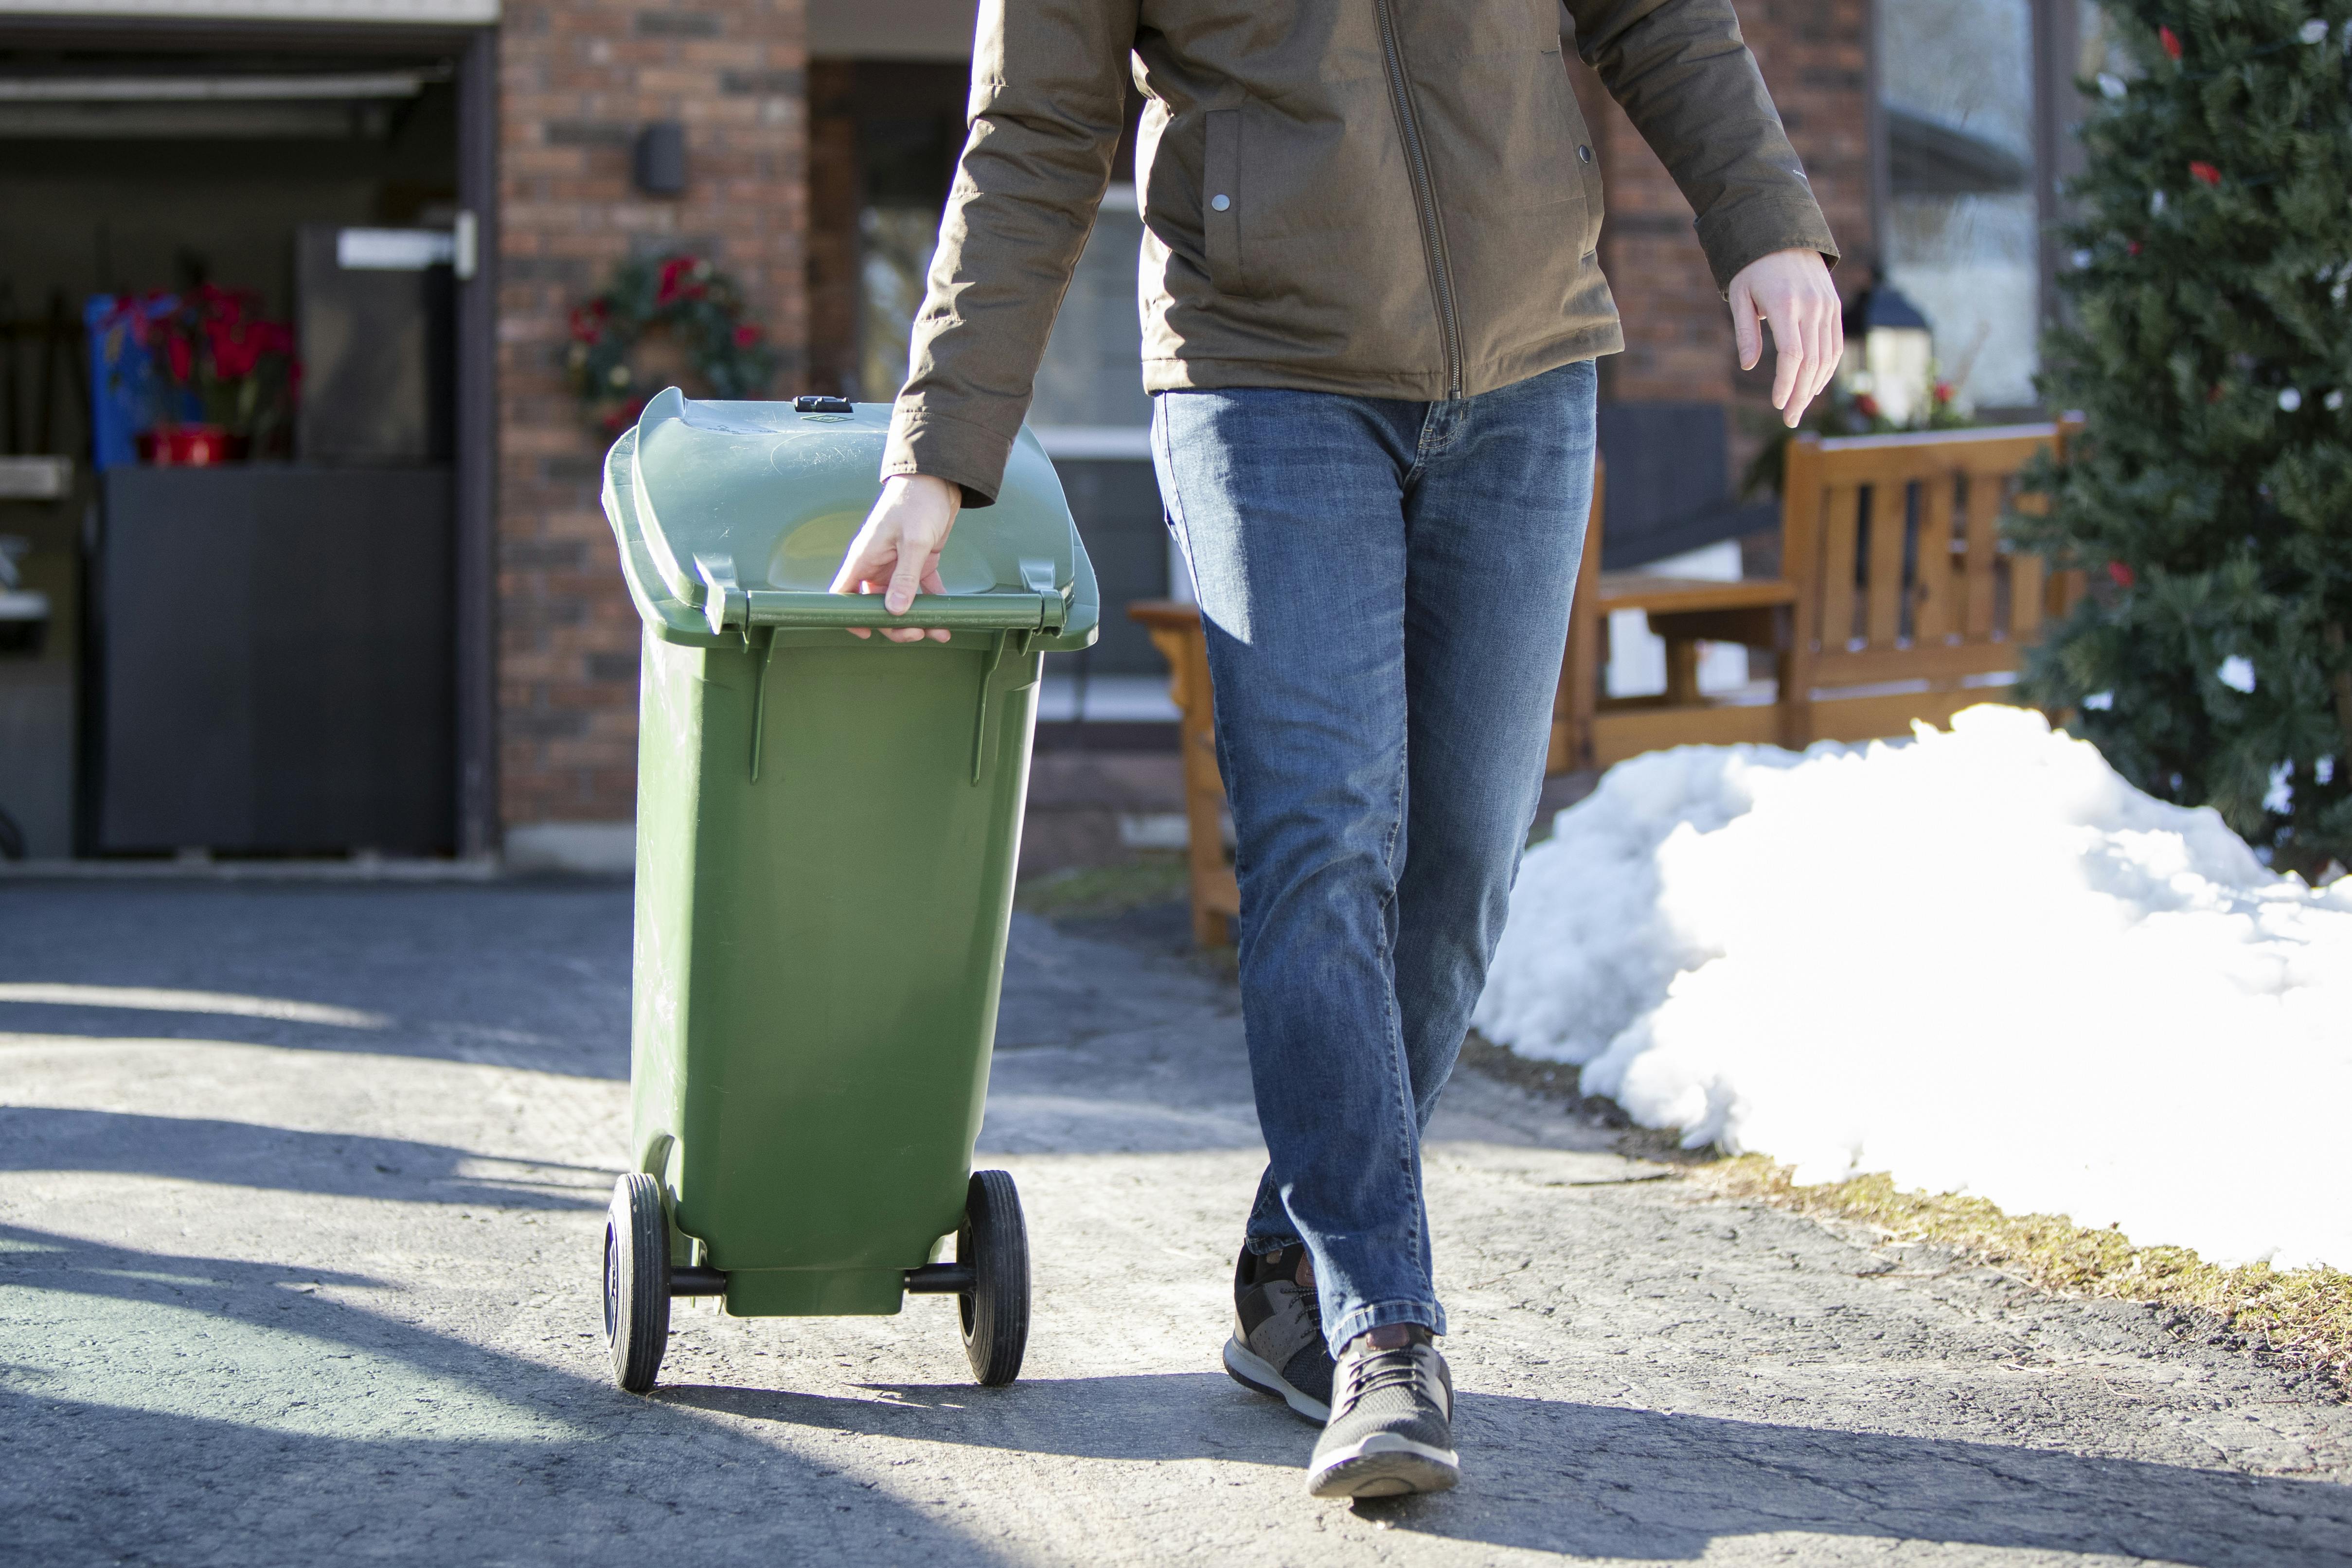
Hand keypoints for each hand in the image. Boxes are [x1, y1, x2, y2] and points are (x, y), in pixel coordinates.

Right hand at [829, 474, 961, 641]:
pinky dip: (932, 604)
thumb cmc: (918, 502)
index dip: (850, 615)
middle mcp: (877, 564)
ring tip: (938, 630)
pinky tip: (946, 617)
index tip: (867, 631)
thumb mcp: (913, 541)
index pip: (844, 592)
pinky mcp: (918, 562)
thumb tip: (895, 611)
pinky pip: (921, 590)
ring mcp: (897, 564)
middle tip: (917, 632)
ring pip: (901, 601)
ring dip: (917, 618)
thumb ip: (905, 577)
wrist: (939, 479)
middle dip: (895, 623)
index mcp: (865, 557)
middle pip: (876, 604)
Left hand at [1728, 249, 1842, 428]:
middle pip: (1811, 361)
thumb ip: (1745, 331)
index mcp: (1785, 304)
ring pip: (1827, 355)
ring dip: (1815, 385)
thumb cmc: (1753, 267)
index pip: (1792, 355)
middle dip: (1800, 394)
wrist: (1783, 233)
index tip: (1778, 404)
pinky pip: (1834, 343)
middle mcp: (1811, 305)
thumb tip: (1749, 366)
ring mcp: (1826, 305)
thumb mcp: (1740, 295)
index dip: (1786, 383)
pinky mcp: (1833, 305)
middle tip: (1789, 418)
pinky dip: (1827, 368)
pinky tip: (1814, 385)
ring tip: (1800, 406)